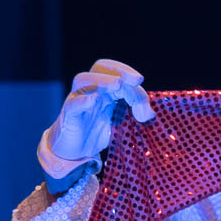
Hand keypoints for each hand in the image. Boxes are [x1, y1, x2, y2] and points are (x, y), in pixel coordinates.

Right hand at [37, 59, 156, 191]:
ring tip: (118, 85)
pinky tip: (94, 100)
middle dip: (119, 71)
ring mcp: (77, 101)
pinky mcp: (68, 116)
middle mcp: (89, 90)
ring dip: (102, 81)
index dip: (126, 71)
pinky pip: (73, 105)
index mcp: (103, 89)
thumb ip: (135, 113)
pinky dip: (83, 101)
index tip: (140, 80)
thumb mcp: (120, 120)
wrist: (75, 151)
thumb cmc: (96, 131)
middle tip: (137, 80)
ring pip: (83, 81)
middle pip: (99, 69)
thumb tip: (152, 113)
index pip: (113, 70)